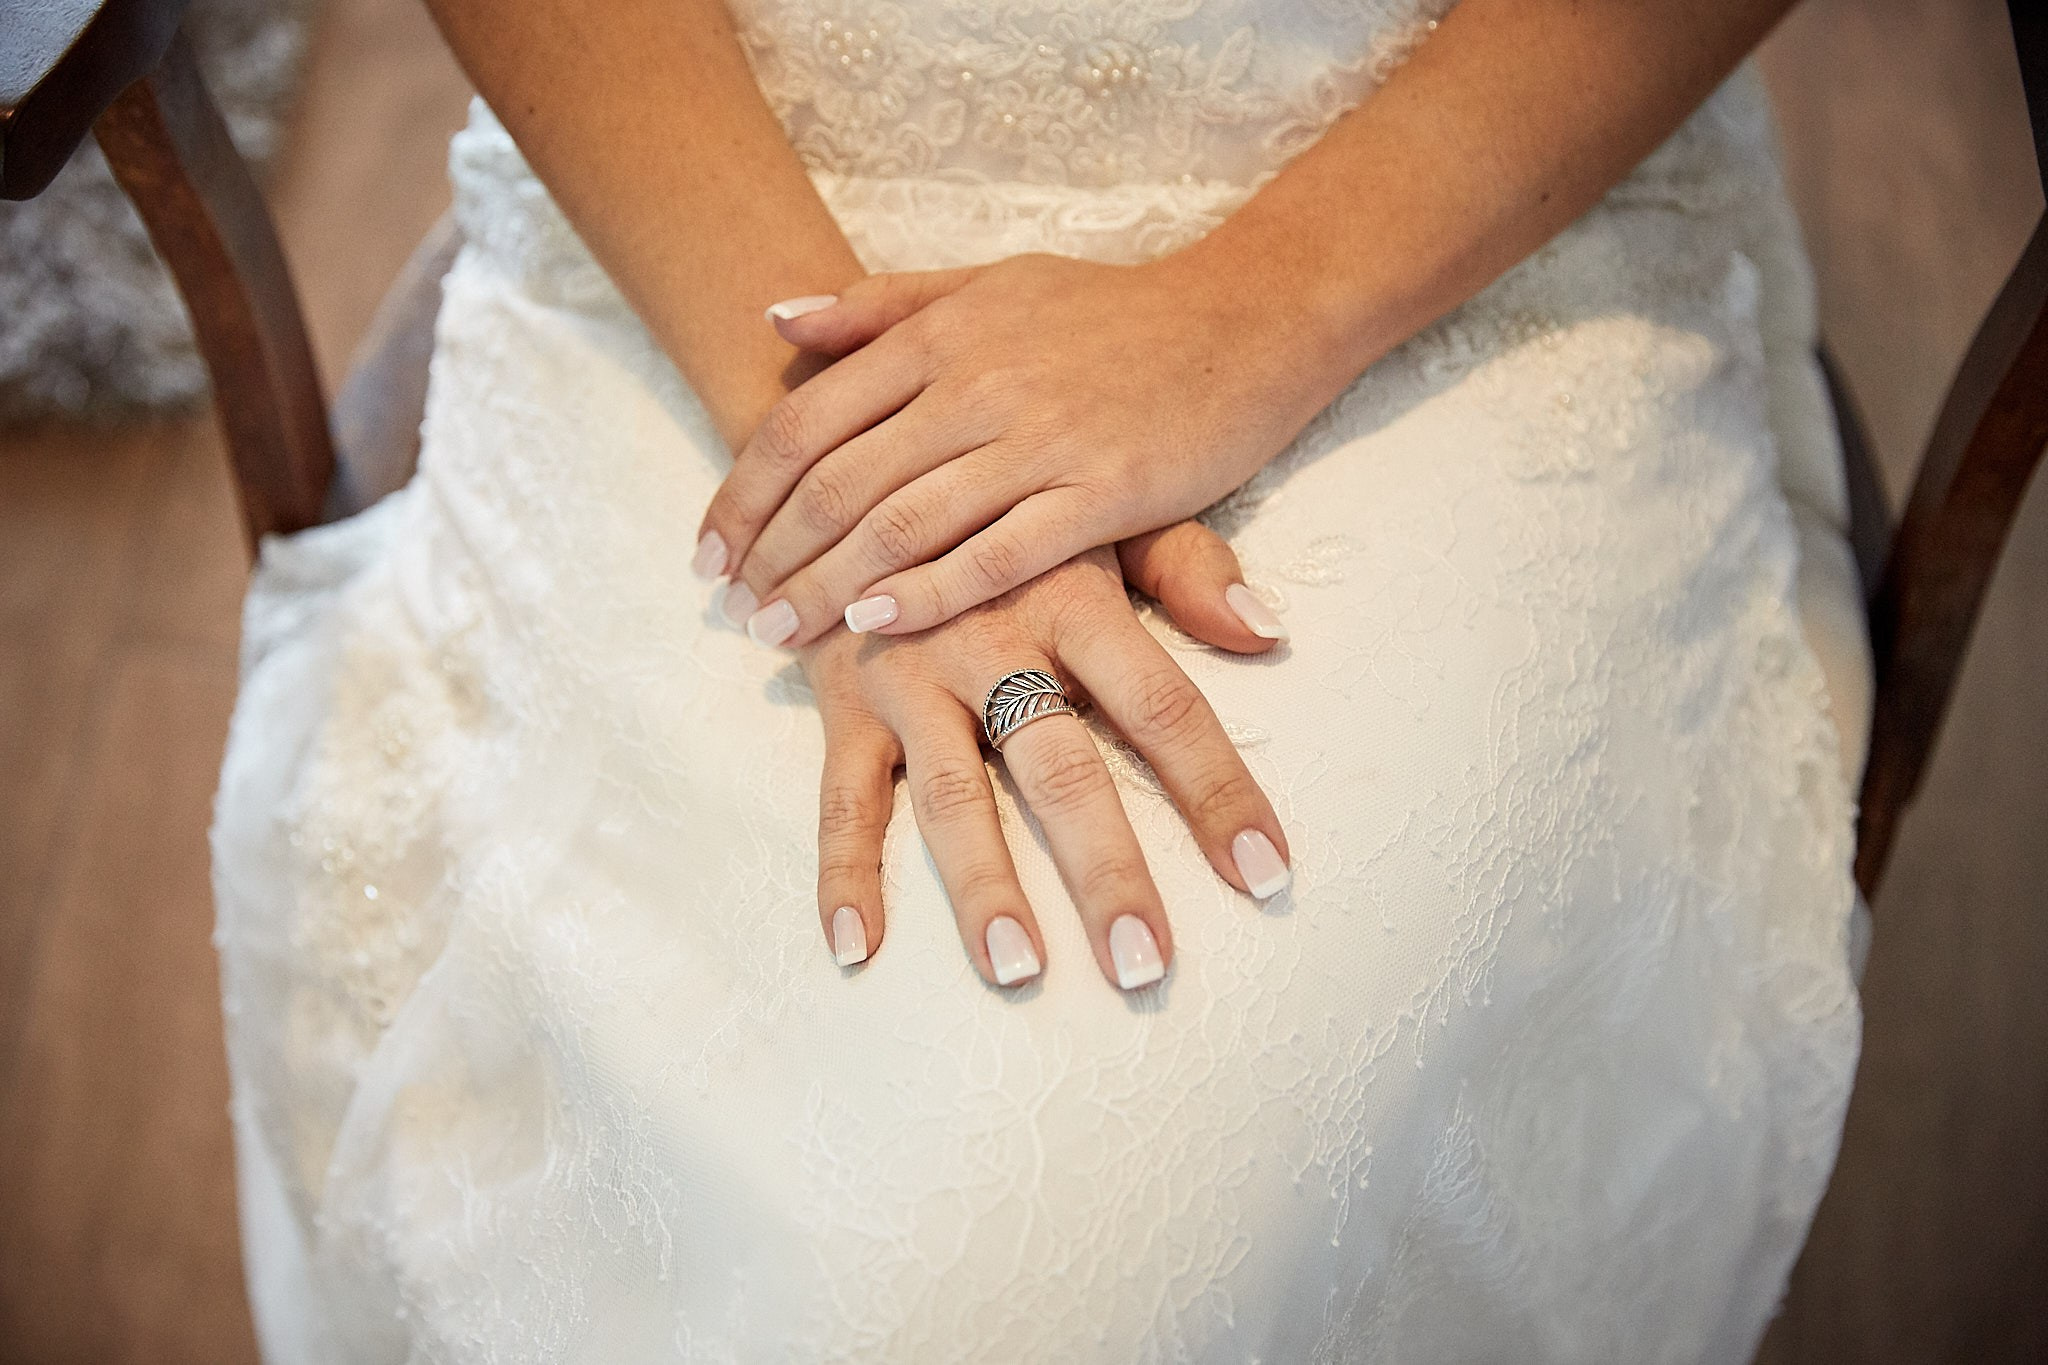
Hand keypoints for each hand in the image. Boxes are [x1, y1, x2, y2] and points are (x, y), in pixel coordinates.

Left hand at [695, 251, 1346, 647]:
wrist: (1248, 317)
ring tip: (778, 632)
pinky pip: (998, 552)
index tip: (707, 552)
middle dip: (774, 552)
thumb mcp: (990, 283)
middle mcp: (978, 382)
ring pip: (906, 521)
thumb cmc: (1114, 312)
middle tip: (732, 610)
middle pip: (841, 480)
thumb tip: (774, 319)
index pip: (808, 420)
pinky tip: (877, 624)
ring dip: (829, 584)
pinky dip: (930, 591)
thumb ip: (883, 305)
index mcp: (941, 333)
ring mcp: (1041, 437)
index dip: (744, 492)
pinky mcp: (1105, 490)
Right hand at [803, 521, 1293, 991]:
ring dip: (984, 886)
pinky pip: (842, 795)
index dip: (1216, 789)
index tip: (1266, 872)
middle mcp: (993, 640)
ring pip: (953, 796)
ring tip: (1019, 970)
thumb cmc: (1005, 503)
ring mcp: (913, 676)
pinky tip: (858, 945)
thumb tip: (1269, 634)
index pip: (1163, 706)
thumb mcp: (1097, 510)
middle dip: (1106, 871)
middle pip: (1061, 771)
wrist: (854, 451)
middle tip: (1145, 963)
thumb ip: (1187, 567)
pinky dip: (844, 870)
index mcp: (1072, 598)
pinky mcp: (844, 701)